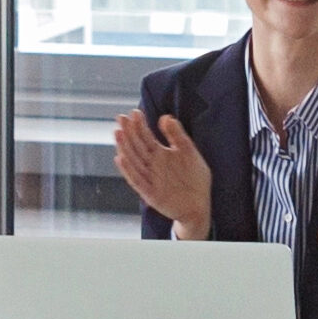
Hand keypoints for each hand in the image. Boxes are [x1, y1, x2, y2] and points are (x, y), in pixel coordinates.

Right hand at [107, 111, 210, 237]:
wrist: (200, 206)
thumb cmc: (194, 179)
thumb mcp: (189, 153)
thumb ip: (178, 136)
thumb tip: (165, 117)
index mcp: (161, 154)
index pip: (146, 137)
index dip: (139, 125)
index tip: (133, 112)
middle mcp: (152, 165)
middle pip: (137, 146)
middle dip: (129, 132)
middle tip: (121, 118)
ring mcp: (150, 179)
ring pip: (134, 161)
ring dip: (125, 148)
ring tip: (118, 133)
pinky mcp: (150, 193)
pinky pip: (137, 181)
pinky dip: (129, 170)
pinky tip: (121, 158)